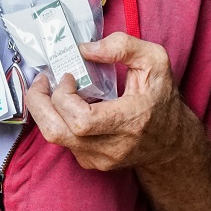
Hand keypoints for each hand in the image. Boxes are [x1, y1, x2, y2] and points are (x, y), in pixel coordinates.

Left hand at [25, 32, 184, 171]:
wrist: (171, 141)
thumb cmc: (161, 98)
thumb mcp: (154, 61)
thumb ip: (123, 47)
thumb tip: (85, 49)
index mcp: (130, 121)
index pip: (82, 121)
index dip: (64, 96)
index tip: (69, 76)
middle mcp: (112, 146)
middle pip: (57, 132)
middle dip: (38, 103)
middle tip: (42, 81)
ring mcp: (100, 159)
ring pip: (55, 137)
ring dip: (44, 110)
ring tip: (51, 89)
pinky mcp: (91, 163)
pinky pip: (63, 141)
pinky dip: (57, 120)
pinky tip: (66, 105)